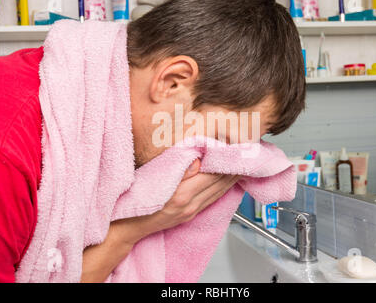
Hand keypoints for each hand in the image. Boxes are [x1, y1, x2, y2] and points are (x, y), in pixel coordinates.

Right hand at [115, 159, 240, 245]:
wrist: (128, 227)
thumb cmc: (135, 203)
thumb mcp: (153, 180)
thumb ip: (178, 170)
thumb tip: (198, 159)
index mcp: (182, 194)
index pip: (212, 174)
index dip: (227, 160)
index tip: (237, 148)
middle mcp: (190, 205)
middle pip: (220, 183)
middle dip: (235, 167)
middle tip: (247, 153)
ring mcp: (192, 212)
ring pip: (219, 192)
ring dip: (232, 178)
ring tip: (243, 164)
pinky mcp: (190, 215)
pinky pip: (212, 199)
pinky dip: (223, 188)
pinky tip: (228, 181)